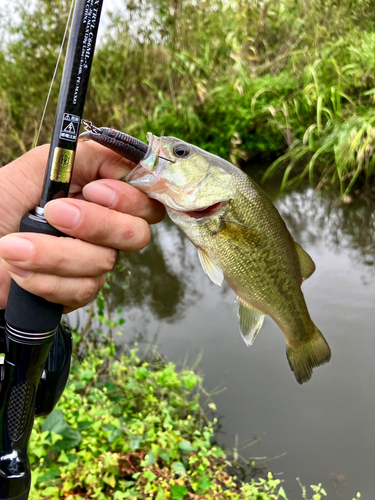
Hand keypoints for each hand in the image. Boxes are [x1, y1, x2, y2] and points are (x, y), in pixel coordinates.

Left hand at [0, 140, 164, 311]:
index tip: (94, 191)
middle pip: (137, 233)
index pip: (144, 198)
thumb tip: (124, 155)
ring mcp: (91, 262)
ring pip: (104, 262)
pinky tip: (18, 269)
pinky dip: (45, 279)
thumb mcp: (35, 169)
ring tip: (14, 246)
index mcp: (97, 196)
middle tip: (54, 213)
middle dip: (96, 224)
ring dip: (54, 253)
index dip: (130, 197)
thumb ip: (82, 155)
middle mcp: (102, 229)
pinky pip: (82, 290)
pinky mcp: (77, 290)